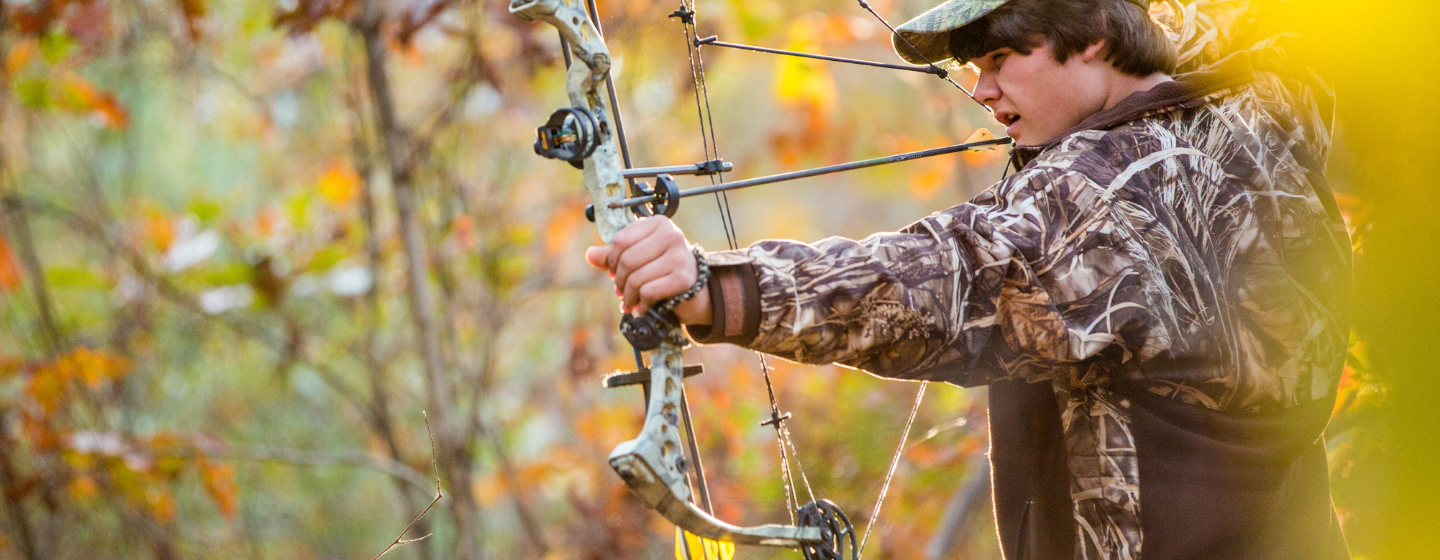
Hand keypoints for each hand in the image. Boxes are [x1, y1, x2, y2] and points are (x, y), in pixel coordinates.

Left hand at [585, 216, 711, 324]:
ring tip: (629, 302)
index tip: (612, 272)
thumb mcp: (638, 255)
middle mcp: (672, 235)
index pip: (621, 240)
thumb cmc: (662, 267)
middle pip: (627, 260)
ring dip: (628, 296)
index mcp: (658, 223)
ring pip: (637, 279)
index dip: (611, 260)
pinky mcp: (684, 278)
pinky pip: (649, 292)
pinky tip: (642, 306)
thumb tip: (590, 255)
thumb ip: (613, 254)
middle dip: (619, 281)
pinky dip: (642, 303)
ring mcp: (680, 256)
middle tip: (619, 291)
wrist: (692, 287)